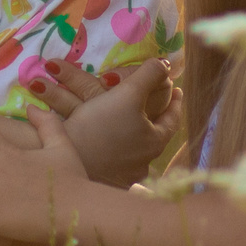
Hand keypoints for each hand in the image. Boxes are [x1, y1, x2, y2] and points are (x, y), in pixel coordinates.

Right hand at [56, 59, 180, 187]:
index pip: (172, 119)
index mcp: (155, 142)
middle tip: (151, 103)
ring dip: (132, 132)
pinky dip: (114, 145)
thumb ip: (150, 75)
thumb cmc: (102, 125)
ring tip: (126, 118)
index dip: (175, 102)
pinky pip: (114, 158)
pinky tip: (106, 139)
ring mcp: (124, 175)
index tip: (177, 91)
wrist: (67, 159)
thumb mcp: (129, 92)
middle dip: (152, 117)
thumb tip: (166, 64)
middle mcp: (144, 162)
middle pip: (154, 134)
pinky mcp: (105, 180)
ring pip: (134, 148)